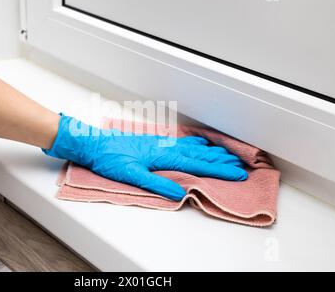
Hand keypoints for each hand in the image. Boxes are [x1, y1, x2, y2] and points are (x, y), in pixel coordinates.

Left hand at [43, 115, 247, 200]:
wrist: (95, 144)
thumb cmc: (110, 159)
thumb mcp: (131, 175)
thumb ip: (156, 183)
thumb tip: (178, 192)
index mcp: (164, 155)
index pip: (198, 164)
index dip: (219, 170)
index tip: (237, 174)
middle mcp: (166, 147)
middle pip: (200, 154)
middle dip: (221, 159)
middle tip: (240, 163)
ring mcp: (161, 143)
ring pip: (193, 146)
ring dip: (211, 150)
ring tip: (226, 152)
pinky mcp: (155, 142)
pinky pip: (182, 141)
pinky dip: (196, 143)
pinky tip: (197, 143)